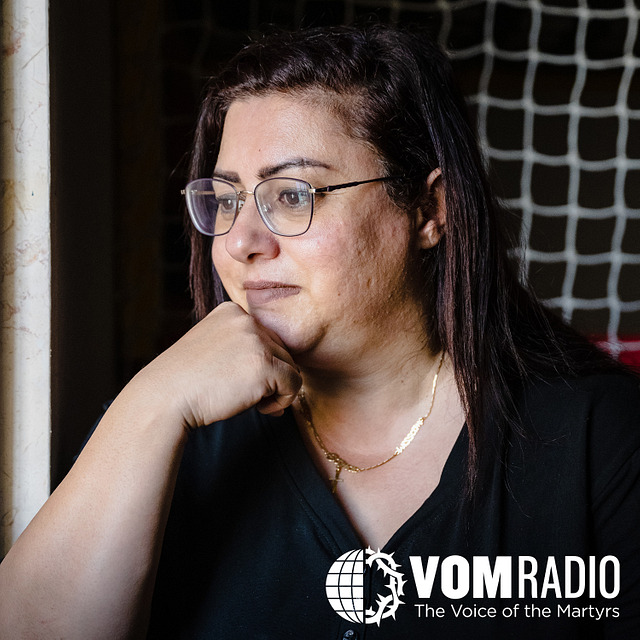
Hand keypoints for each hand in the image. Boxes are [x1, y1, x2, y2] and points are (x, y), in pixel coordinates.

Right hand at [130, 302, 301, 428]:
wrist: (164, 398)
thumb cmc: (187, 383)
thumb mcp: (214, 350)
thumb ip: (245, 349)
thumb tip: (286, 373)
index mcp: (232, 311)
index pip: (266, 338)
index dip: (259, 364)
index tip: (239, 381)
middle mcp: (246, 320)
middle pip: (281, 351)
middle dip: (270, 378)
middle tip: (246, 396)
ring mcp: (256, 340)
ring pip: (291, 367)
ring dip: (277, 390)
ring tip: (251, 402)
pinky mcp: (265, 364)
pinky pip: (294, 384)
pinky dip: (283, 401)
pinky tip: (260, 408)